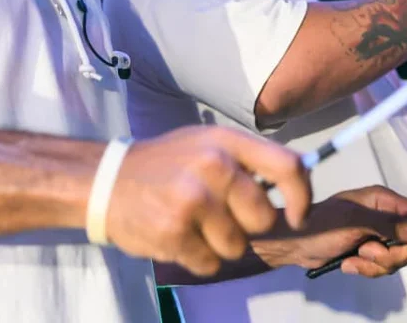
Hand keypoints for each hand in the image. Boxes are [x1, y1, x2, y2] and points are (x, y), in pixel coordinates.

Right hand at [105, 126, 311, 276]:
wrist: (105, 181)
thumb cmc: (165, 164)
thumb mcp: (206, 144)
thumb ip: (247, 162)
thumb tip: (293, 190)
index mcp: (226, 141)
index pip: (288, 166)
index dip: (301, 196)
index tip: (297, 215)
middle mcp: (213, 166)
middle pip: (263, 218)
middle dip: (247, 226)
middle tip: (219, 216)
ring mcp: (193, 199)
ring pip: (237, 247)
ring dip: (219, 245)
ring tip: (192, 224)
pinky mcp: (174, 231)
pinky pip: (210, 264)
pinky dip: (197, 259)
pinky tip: (177, 236)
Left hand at [254, 185, 406, 277]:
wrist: (294, 243)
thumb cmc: (321, 225)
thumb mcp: (355, 223)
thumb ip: (388, 225)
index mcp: (383, 200)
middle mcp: (384, 216)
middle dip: (391, 255)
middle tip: (367, 252)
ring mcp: (376, 235)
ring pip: (396, 258)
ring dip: (375, 264)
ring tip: (354, 257)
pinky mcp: (368, 251)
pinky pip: (381, 267)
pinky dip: (366, 269)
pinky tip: (348, 263)